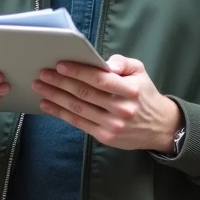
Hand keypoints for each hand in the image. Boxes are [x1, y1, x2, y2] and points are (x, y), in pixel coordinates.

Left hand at [33, 55, 181, 152]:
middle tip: (43, 74)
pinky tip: (48, 105)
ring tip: (40, 87)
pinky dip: (60, 113)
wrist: (159, 126)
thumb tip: (105, 63)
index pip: (100, 79)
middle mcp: (121, 109)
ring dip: (55, 97)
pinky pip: (79, 123)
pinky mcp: (105, 137)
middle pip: (85, 94)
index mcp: (130, 90)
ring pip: (78, 109)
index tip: (60, 65)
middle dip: (61, 83)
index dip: (78, 72)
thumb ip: (123, 62)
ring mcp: (112, 125)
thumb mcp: (140, 71)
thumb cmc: (144, 94)